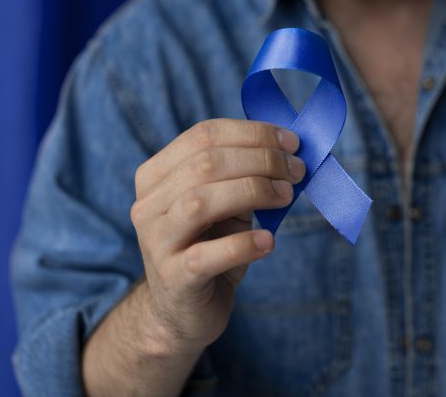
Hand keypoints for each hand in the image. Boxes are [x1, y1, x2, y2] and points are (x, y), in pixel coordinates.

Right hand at [129, 118, 304, 353]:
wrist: (183, 310)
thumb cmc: (211, 245)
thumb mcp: (225, 203)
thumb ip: (244, 174)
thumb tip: (289, 149)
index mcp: (157, 174)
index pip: (203, 135)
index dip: (253, 134)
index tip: (292, 142)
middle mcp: (149, 204)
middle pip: (205, 164)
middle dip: (261, 160)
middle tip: (296, 170)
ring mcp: (157, 242)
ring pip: (201, 202)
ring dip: (254, 192)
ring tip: (286, 197)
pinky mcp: (174, 279)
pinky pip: (208, 256)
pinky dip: (244, 244)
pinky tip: (268, 242)